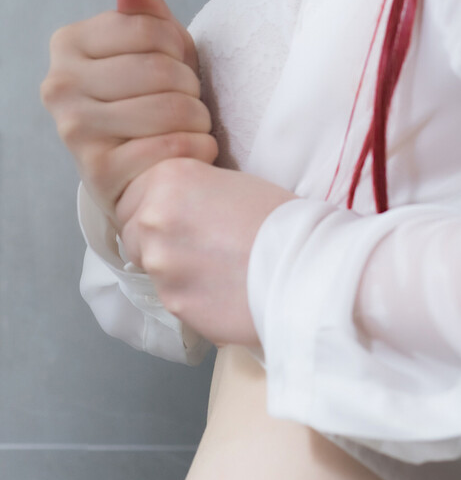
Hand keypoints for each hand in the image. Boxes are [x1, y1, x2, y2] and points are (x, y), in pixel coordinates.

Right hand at [40, 0, 218, 226]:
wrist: (135, 173)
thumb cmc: (150, 100)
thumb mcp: (153, 50)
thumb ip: (147, 16)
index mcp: (68, 44)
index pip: (150, 29)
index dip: (180, 49)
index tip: (177, 66)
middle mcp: (60, 85)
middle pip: (161, 70)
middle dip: (191, 88)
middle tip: (189, 103)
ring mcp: (74, 129)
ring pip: (171, 109)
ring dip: (199, 120)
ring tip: (192, 126)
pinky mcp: (98, 171)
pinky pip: (171, 148)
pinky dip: (199, 148)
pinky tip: (193, 150)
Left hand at [114, 157, 297, 348]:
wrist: (310, 267)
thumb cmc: (284, 220)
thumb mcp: (230, 182)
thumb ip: (188, 192)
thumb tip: (168, 210)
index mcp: (169, 178)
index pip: (131, 193)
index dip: (153, 205)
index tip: (176, 216)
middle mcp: (153, 217)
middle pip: (131, 230)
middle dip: (156, 237)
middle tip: (195, 244)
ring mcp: (160, 263)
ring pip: (149, 265)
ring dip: (173, 267)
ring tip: (214, 268)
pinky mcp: (173, 301)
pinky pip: (172, 295)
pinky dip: (190, 294)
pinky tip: (222, 288)